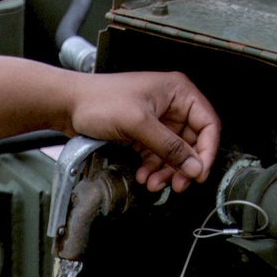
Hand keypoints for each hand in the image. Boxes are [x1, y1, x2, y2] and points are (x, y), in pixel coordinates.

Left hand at [66, 69, 220, 193]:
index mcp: (178, 92)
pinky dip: (153, 169)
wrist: (69, 105)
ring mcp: (158, 121)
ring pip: (174, 153)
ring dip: (167, 172)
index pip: (207, 124)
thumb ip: (169, 147)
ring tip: (154, 184)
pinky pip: (157, 156)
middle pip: (192, 143)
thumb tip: (195, 166)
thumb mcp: (139, 124)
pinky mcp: (144, 134)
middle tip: (178, 185)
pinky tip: (144, 176)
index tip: (199, 173)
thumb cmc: (99, 100)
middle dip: (184, 166)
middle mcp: (172, 105)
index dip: (207, 151)